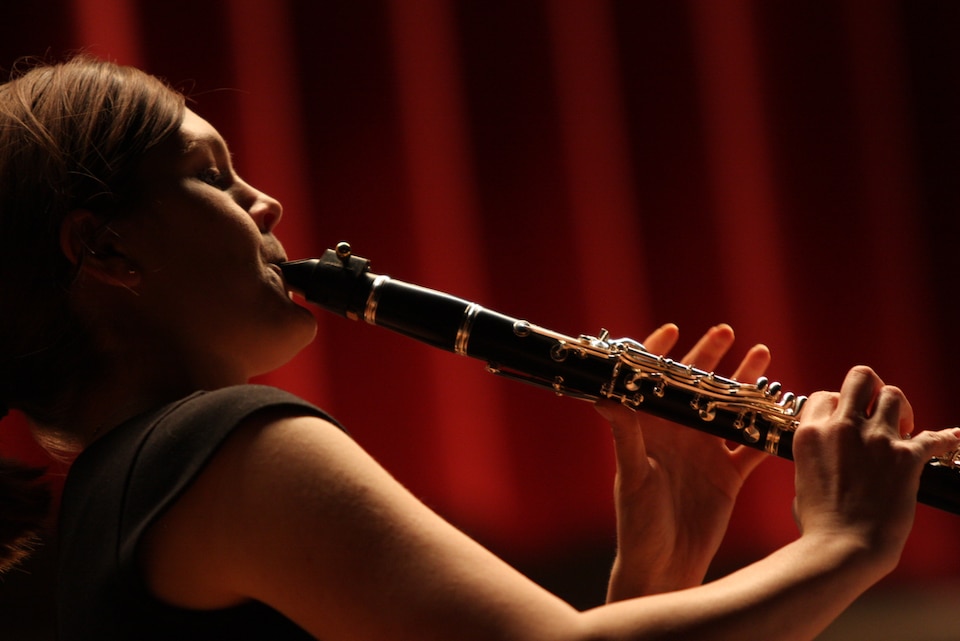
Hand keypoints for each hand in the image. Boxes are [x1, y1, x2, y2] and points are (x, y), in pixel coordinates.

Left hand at [598, 323, 771, 599]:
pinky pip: (752, 444)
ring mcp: (706, 452)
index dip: (659, 354)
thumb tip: (603, 396)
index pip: (651, 381)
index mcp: (650, 429)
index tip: (672, 330)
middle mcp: (679, 434)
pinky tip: (787, 409)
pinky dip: (769, 428)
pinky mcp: (729, 474)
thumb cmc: (637, 522)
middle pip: (696, 387)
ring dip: (745, 383)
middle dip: (710, 357)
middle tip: (725, 331)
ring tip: (761, 353)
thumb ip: (626, 435)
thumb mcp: (632, 475)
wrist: (663, 565)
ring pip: (729, 408)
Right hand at [792, 366, 959, 573]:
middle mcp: (842, 428)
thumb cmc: (820, 523)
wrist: (843, 548)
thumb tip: (831, 455)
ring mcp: (876, 440)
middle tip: (877, 410)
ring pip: (894, 396)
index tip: (847, 422)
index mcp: (811, 433)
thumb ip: (817, 455)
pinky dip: (946, 438)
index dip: (838, 406)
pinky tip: (953, 438)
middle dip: (871, 389)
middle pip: (861, 378)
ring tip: (904, 428)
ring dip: (901, 409)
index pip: (825, 396)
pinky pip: (935, 437)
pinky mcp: (906, 458)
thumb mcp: (803, 477)